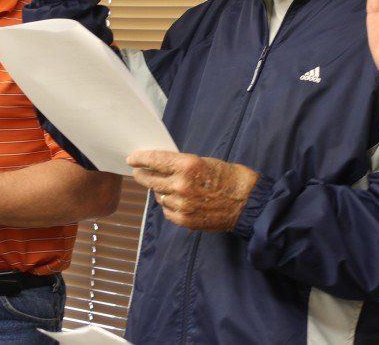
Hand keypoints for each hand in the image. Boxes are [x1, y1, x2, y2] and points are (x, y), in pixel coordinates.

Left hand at [127, 151, 259, 231]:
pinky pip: (167, 211)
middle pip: (150, 179)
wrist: (247, 202)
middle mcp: (181, 185)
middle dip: (142, 175)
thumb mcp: (205, 162)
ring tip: (168, 187)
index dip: (140, 158)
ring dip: (160, 191)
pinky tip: (177, 201)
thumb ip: (181, 165)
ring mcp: (182, 204)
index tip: (132, 158)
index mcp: (187, 165)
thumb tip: (161, 166)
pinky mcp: (185, 220)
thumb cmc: (229, 177)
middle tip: (138, 172)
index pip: (155, 160)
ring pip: (158, 196)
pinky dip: (169, 205)